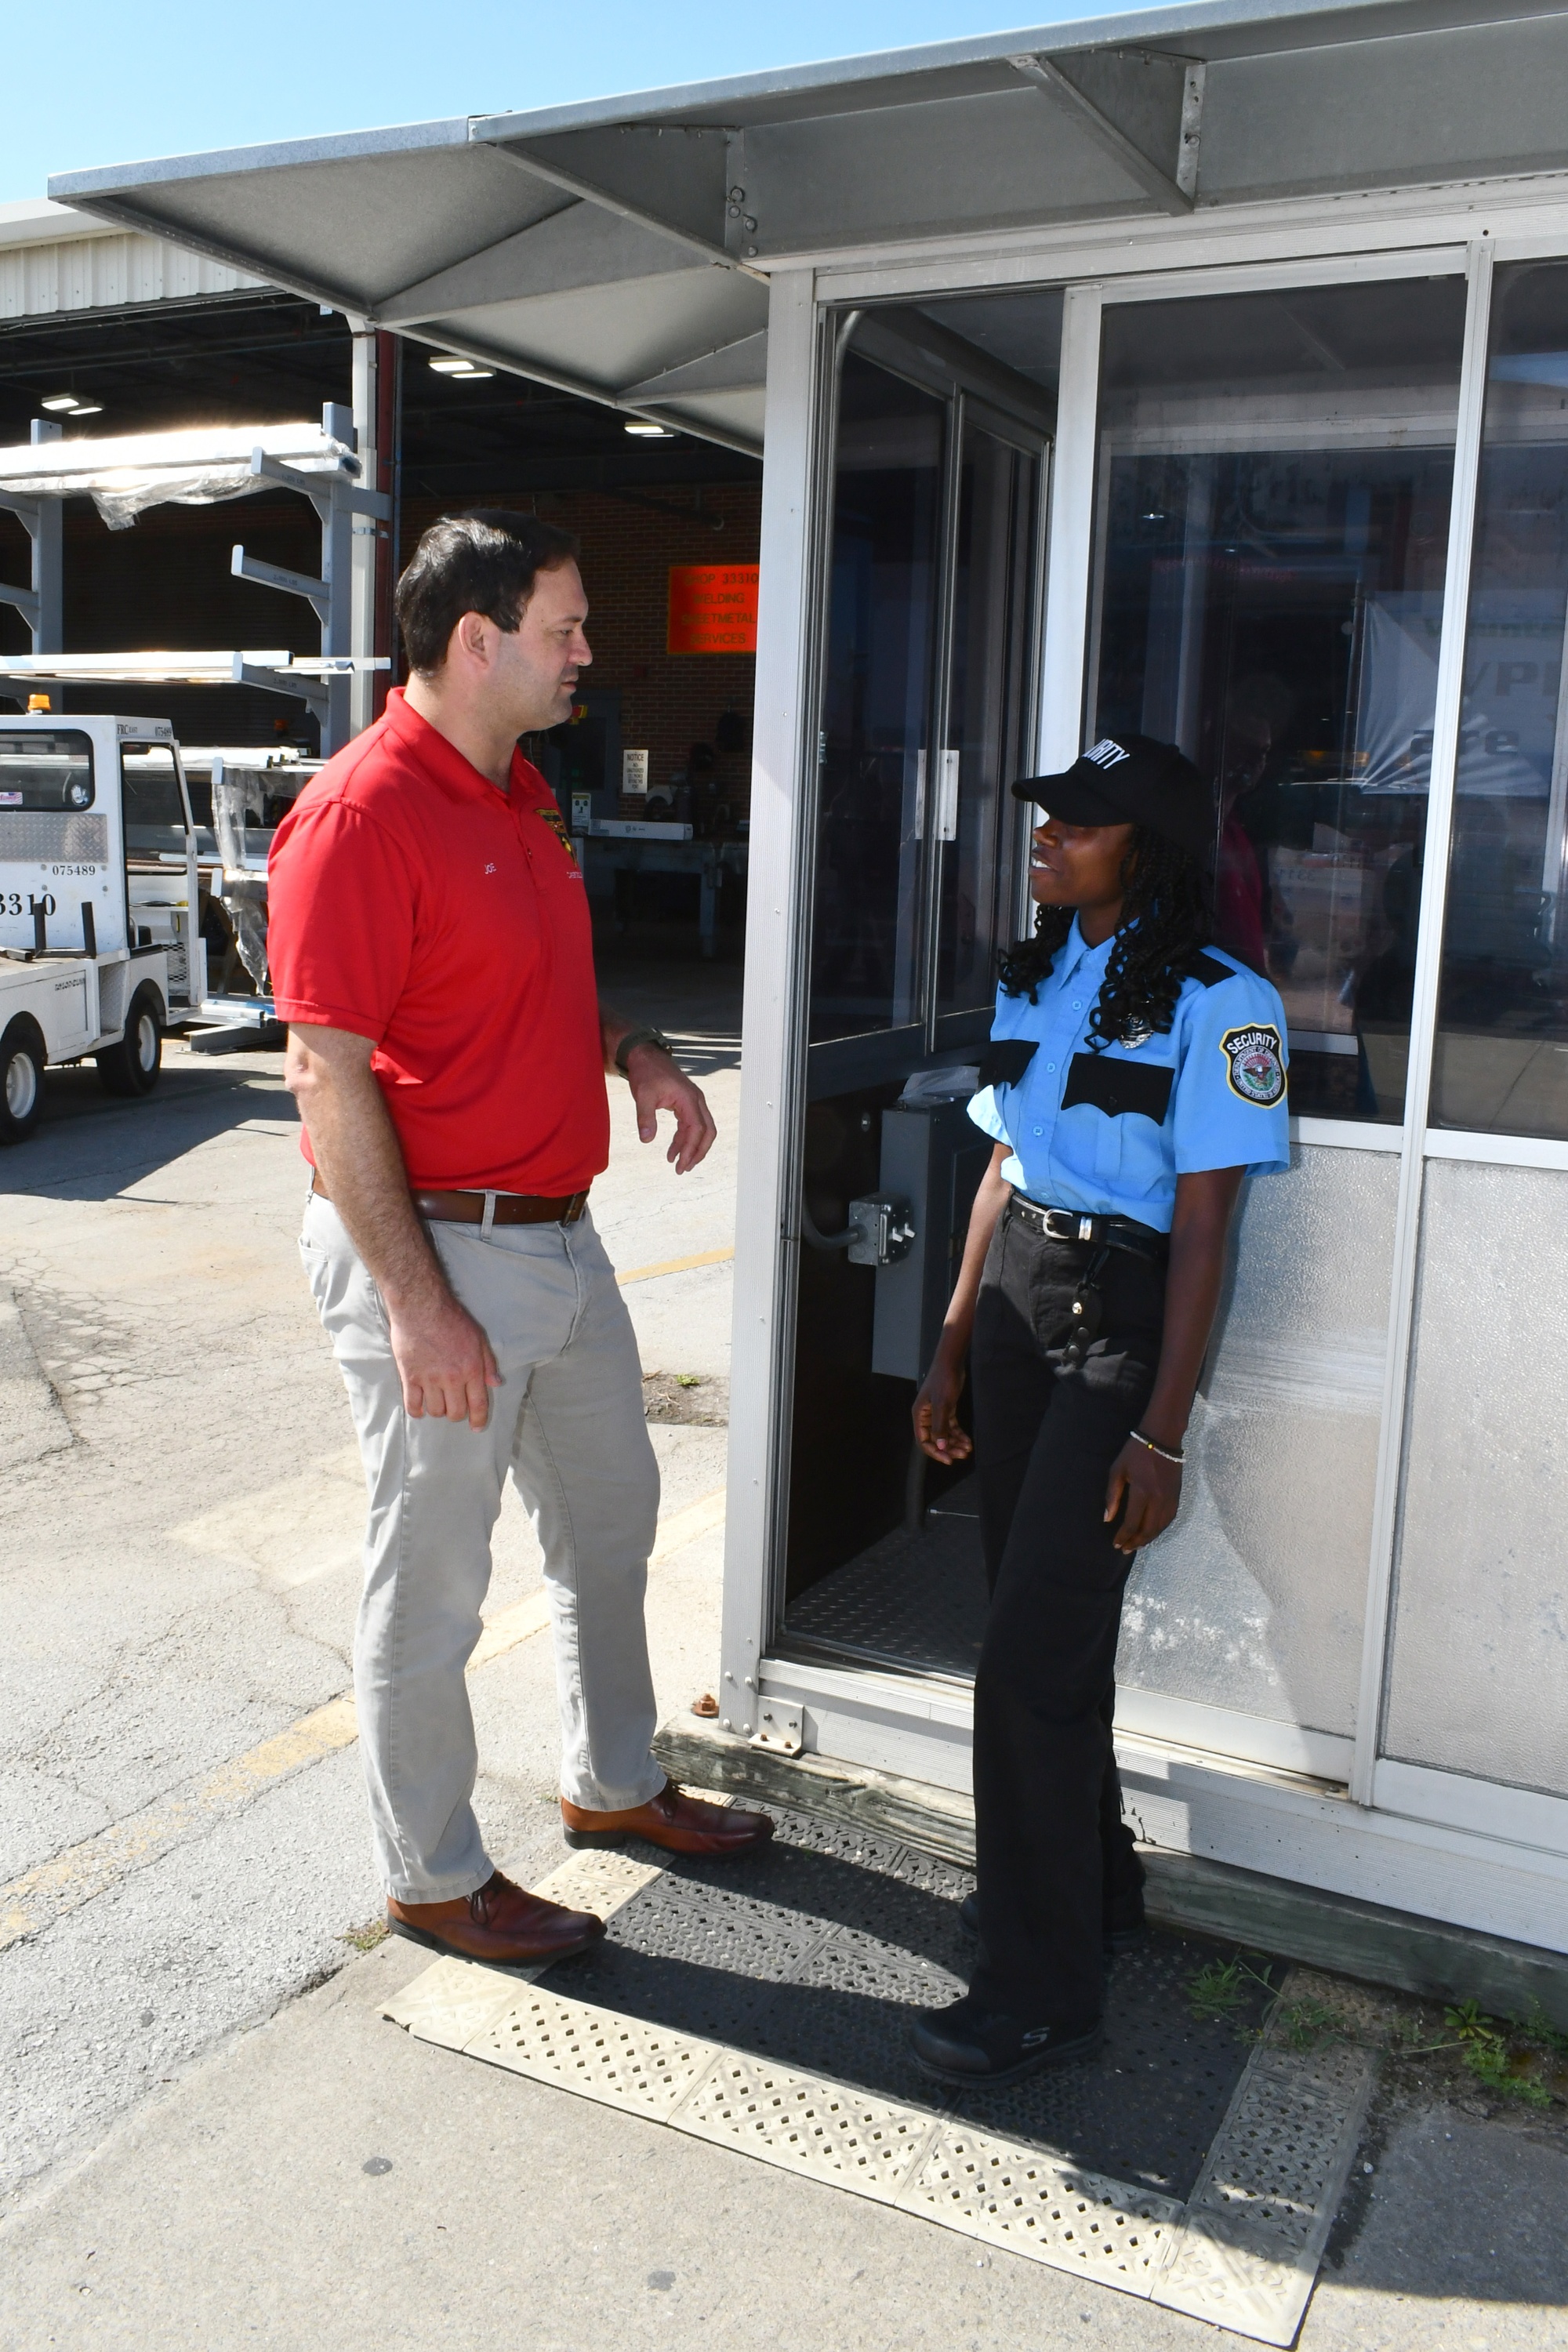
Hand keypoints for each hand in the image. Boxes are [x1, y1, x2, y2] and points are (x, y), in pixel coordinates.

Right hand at [386, 1289, 500, 1428]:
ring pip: (435, 1411)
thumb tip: (495, 1383)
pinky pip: (413, 1405)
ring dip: (438, 1411)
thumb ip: (488, 1363)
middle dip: (457, 1414)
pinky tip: (420, 1407)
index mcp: (471, 1369)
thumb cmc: (452, 1319)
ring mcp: (429, 1380)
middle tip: (455, 1407)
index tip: (477, 1427)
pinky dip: (417, 1411)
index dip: (479, 1419)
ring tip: (438, 1401)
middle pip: (455, 1412)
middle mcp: (451, 1379)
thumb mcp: (479, 1337)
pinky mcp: (410, 1377)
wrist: (421, 1307)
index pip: (478, 1404)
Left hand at [625, 1045, 715, 1173]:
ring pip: (701, 1130)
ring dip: (692, 1147)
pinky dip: (685, 1139)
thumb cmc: (646, 1072)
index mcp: (689, 1099)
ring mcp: (693, 1102)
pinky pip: (691, 1125)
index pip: (697, 1129)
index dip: (690, 1149)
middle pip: (707, 1132)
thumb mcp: (643, 1095)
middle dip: (698, 1152)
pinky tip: (673, 1149)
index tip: (679, 1164)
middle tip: (684, 1168)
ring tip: (678, 1163)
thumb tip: (646, 1140)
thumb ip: (645, 1118)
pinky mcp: (687, 1103)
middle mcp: (696, 1101)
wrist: (645, 1055)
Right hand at [913, 1350, 972, 1464]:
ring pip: (945, 1434)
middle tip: (962, 1455)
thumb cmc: (943, 1382)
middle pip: (936, 1439)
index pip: (924, 1440)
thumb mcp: (942, 1404)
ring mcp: (937, 1413)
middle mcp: (926, 1417)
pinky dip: (959, 1434)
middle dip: (948, 1448)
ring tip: (967, 1449)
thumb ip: (940, 1426)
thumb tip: (940, 1446)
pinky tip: (968, 1440)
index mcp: (920, 1416)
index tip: (948, 1459)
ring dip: (955, 1443)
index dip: (935, 1452)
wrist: (951, 1363)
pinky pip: (951, 1427)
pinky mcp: (947, 1409)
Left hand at [1104, 1437, 1181, 1553]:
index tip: (1116, 1544)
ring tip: (1137, 1544)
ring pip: (1160, 1527)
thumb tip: (1107, 1518)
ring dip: (1148, 1539)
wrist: (1162, 1438)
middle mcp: (1158, 1500)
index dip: (1123, 1537)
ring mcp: (1170, 1499)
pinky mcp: (1177, 1496)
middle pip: (1148, 1530)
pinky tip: (1152, 1532)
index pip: (1132, 1523)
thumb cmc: (1136, 1452)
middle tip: (1125, 1549)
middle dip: (1136, 1542)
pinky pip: (1169, 1519)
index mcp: (1142, 1493)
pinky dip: (1160, 1529)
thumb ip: (1112, 1496)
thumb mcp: (1118, 1470)